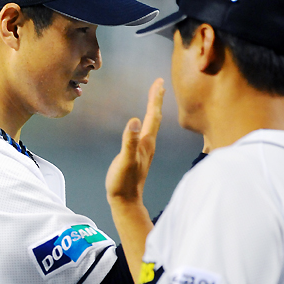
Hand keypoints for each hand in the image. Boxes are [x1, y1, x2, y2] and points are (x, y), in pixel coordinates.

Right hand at [106, 78, 164, 203]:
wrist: (125, 201)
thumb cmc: (123, 182)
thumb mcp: (124, 160)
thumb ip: (129, 141)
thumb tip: (134, 120)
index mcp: (146, 142)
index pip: (153, 115)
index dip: (155, 98)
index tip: (159, 82)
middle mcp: (148, 144)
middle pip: (155, 117)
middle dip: (156, 100)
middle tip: (159, 84)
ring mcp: (145, 150)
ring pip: (152, 125)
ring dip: (153, 110)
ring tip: (154, 99)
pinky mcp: (139, 155)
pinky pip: (145, 133)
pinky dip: (146, 122)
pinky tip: (142, 124)